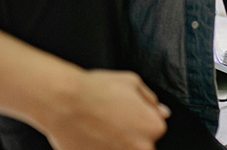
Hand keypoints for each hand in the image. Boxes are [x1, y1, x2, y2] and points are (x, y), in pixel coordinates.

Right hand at [40, 69, 167, 149]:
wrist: (63, 102)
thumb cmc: (96, 90)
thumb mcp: (132, 82)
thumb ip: (150, 100)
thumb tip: (162, 112)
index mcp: (153, 127)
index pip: (154, 129)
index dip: (139, 119)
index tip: (123, 114)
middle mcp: (140, 148)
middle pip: (140, 145)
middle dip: (128, 136)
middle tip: (109, 123)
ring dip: (114, 144)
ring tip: (97, 129)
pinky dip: (99, 147)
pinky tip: (89, 137)